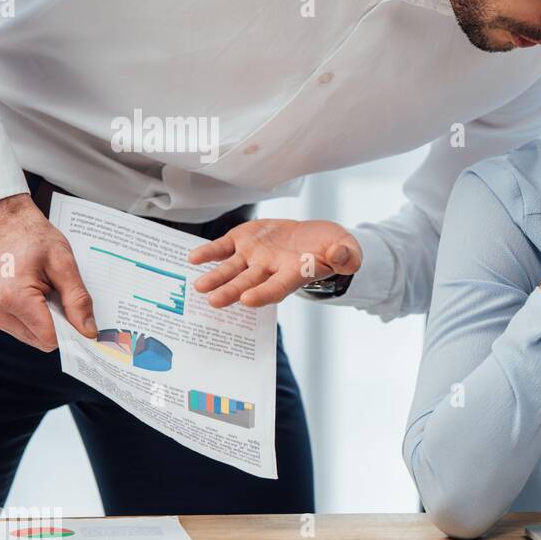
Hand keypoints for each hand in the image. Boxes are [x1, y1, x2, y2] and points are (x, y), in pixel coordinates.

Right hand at [0, 193, 95, 350]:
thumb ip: (78, 300)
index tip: (86, 320)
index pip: (51, 337)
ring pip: (35, 337)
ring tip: (49, 291)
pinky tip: (41, 295)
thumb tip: (89, 331)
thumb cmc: (34, 238)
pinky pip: (26, 329)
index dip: (72, 331)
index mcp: (14, 297)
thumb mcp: (64, 265)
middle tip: (65, 296)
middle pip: (43, 340)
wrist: (7, 223)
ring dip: (50, 321)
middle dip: (61, 324)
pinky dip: (40, 318)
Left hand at [189, 218, 361, 307]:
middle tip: (214, 301)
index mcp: (294, 274)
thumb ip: (346, 256)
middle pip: (248, 283)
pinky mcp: (243, 241)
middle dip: (231, 292)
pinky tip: (193, 258)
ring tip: (199, 287)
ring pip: (231, 269)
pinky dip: (208, 252)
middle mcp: (270, 269)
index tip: (249, 300)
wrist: (315, 238)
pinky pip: (222, 248)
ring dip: (215, 278)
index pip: (277, 287)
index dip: (264, 293)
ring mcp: (254, 256)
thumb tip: (340, 257)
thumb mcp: (347, 249)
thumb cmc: (333, 248)